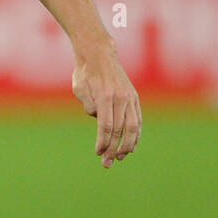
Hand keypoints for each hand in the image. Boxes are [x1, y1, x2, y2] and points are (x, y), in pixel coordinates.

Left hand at [72, 42, 141, 168]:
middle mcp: (120, 98)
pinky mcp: (134, 98)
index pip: (106, 126)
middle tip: (107, 163)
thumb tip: (97, 119)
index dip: (103, 142)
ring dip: (128, 145)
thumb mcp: (79, 87)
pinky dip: (136, 135)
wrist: (100, 54)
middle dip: (113, 149)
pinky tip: (132, 146)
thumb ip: (88, 104)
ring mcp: (130, 97)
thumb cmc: (85, 73)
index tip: (98, 153)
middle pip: (119, 130)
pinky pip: (138, 120)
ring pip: (133, 127)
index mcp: (105, 96)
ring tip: (121, 157)